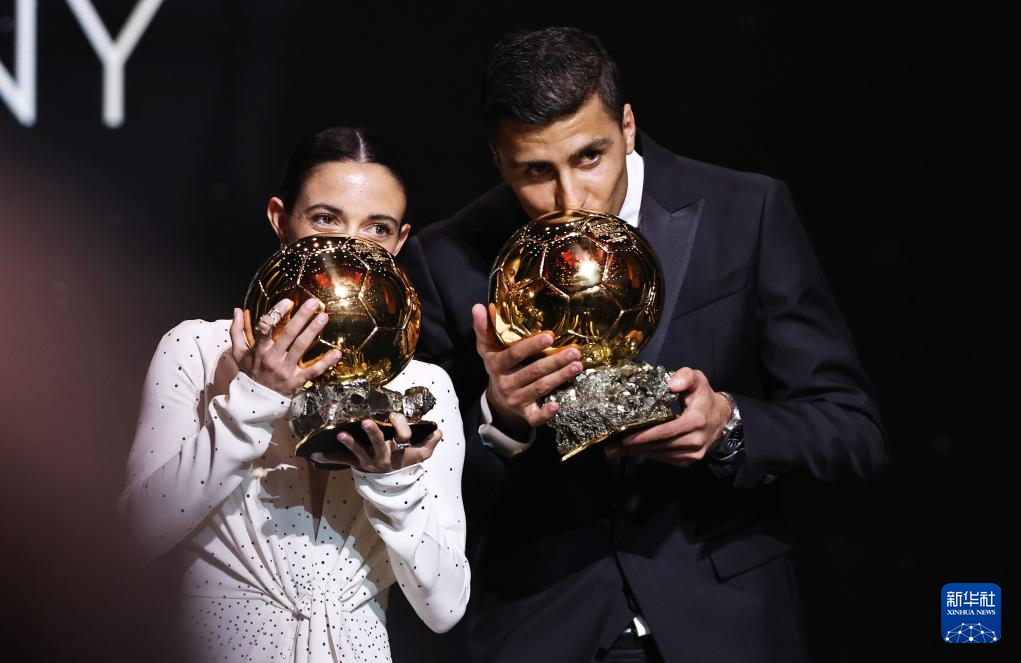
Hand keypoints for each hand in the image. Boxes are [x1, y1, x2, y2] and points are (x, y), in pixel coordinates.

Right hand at [229, 298, 340, 397]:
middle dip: (301, 317)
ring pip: (301, 347)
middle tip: (314, 302)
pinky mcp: (297, 381)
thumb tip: (236, 309)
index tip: (288, 301)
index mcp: (259, 350)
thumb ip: (236, 331)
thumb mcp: (238, 353)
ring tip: (324, 317)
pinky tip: (337, 352)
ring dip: (313, 331)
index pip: (265, 327)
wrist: (255, 401)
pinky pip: (314, 370)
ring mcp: (286, 370)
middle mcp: (272, 358)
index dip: (276, 313)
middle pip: (289, 334)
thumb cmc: (249, 372)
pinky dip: (326, 362)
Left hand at [311, 413, 441, 472]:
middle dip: (373, 432)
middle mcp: (382, 455)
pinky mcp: (356, 464)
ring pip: (358, 451)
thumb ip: (430, 443)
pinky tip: (314, 455)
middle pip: (379, 442)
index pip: (402, 434)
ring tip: (341, 434)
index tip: (398, 422)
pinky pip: (341, 460)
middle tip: (367, 422)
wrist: (393, 485)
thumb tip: (438, 430)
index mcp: (398, 449)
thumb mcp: (421, 456)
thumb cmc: (406, 463)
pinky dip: (328, 458)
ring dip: (349, 443)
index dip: (402, 427)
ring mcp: (367, 460)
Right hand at [472, 303, 583, 436]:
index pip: (514, 354)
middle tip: (574, 352)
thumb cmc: (497, 364)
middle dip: (554, 362)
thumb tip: (479, 306)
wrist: (497, 398)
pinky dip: (545, 414)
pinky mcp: (524, 413)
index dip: (530, 346)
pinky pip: (534, 417)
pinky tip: (558, 405)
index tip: (549, 336)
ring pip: (539, 388)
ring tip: (578, 366)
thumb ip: (483, 327)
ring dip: (560, 378)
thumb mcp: (487, 346)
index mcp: (497, 364)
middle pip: (532, 372)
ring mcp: (515, 399)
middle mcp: (505, 382)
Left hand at [605, 367, 731, 466]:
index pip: (668, 430)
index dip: (646, 435)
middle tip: (610, 447)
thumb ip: (685, 376)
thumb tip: (671, 384)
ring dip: (637, 453)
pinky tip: (632, 451)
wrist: (720, 417)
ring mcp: (693, 453)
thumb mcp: (698, 379)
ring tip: (614, 450)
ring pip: (661, 454)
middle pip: (661, 445)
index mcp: (697, 420)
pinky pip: (665, 459)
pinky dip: (648, 455)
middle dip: (635, 447)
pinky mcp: (689, 460)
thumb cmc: (703, 396)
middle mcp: (696, 440)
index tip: (626, 438)